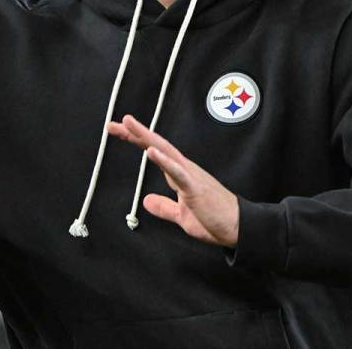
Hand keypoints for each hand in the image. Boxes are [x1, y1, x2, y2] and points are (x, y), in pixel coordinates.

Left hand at [107, 115, 238, 246]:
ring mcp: (190, 176)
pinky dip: (164, 160)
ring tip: (128, 124)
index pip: (155, 151)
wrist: (239, 228)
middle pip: (156, 145)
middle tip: (113, 123)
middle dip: (135, 133)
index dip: (136, 140)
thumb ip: (164, 207)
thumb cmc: (214, 219)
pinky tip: (151, 150)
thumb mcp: (182, 215)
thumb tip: (146, 200)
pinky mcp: (195, 188)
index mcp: (180, 174)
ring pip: (165, 151)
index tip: (117, 130)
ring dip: (146, 137)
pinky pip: (178, 172)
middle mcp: (184, 169)